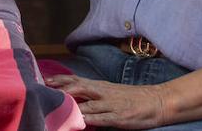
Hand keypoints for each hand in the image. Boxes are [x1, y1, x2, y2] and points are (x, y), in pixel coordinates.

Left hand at [44, 74, 169, 128]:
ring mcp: (111, 104)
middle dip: (61, 88)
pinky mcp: (119, 117)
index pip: (77, 79)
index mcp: (101, 86)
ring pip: (87, 103)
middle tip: (45, 88)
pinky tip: (79, 121)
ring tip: (56, 107)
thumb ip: (94, 95)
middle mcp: (103, 92)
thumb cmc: (133, 98)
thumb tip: (76, 99)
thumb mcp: (112, 92)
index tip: (44, 79)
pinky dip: (89, 119)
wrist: (157, 101)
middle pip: (79, 86)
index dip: (60, 79)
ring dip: (71, 106)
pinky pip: (101, 118)